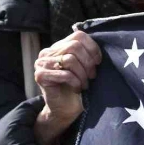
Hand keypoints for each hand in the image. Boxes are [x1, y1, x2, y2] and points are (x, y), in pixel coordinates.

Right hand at [32, 30, 100, 144]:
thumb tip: (103, 42)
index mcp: (59, 46)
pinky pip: (64, 74)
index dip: (93, 48)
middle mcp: (48, 52)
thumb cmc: (79, 86)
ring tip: (84, 84)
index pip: (78, 35)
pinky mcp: (40, 76)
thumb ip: (88, 53)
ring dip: (82, 74)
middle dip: (88, 63)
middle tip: (92, 76)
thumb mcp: (86, 66)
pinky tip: (76, 88)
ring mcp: (41, 63)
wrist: (67, 109)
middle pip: (74, 46)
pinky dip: (75, 82)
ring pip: (69, 59)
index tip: (98, 62)